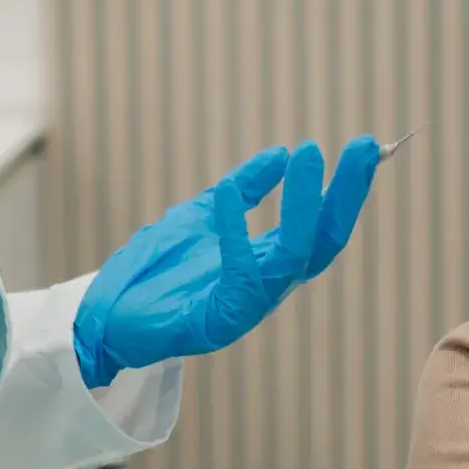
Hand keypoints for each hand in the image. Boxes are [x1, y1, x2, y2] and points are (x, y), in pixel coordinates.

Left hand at [73, 136, 381, 388]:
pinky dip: (235, 230)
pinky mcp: (219, 322)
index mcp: (271, 262)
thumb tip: (281, 152)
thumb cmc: (154, 269)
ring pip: (293, 256)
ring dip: (304, 204)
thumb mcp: (203, 213)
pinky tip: (228, 190)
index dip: (346, 188)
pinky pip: (238, 273)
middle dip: (347, 194)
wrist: (103, 316)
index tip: (365, 146)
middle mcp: (270, 284)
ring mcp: (248, 305)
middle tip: (365, 147)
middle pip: (325, 241)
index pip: (322, 225)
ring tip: (309, 154)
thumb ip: (245, 189)